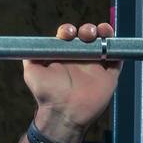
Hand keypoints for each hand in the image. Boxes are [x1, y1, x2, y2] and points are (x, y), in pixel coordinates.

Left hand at [21, 20, 122, 142]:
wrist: (64, 113)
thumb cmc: (47, 95)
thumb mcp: (32, 72)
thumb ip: (31, 57)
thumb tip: (25, 45)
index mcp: (63, 56)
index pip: (68, 36)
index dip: (68, 30)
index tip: (67, 33)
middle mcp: (79, 59)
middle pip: (86, 36)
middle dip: (87, 29)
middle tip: (86, 34)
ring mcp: (95, 66)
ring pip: (102, 42)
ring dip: (102, 32)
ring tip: (100, 31)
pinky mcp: (108, 75)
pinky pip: (116, 57)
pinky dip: (117, 46)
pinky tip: (111, 39)